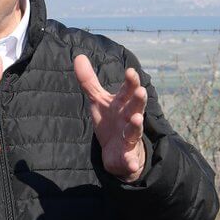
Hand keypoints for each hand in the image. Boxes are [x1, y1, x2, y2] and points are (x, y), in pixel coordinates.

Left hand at [74, 55, 147, 182]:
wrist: (117, 152)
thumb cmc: (111, 121)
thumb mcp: (98, 101)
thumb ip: (89, 80)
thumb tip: (79, 56)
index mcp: (123, 103)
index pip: (128, 90)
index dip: (130, 81)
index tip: (130, 71)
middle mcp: (130, 117)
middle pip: (136, 106)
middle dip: (138, 99)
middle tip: (140, 91)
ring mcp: (130, 137)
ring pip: (135, 130)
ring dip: (136, 125)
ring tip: (136, 118)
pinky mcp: (127, 156)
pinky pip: (130, 160)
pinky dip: (132, 162)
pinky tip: (132, 164)